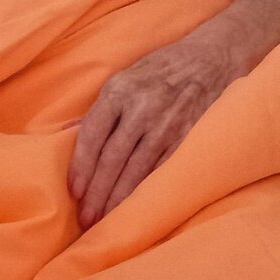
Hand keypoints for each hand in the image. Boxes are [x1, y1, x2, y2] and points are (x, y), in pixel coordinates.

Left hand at [67, 35, 240, 229]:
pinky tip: (138, 208)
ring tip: (106, 221)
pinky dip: (149, 192)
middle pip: (112, 158)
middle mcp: (140, 108)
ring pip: (137, 170)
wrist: (210, 58)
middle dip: (97, 192)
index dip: (80, 166)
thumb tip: (70, 136)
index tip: (73, 190)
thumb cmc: (159, 70)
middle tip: (86, 220)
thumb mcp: (123, 78)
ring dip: (119, 199)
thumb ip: (100, 109)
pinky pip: (163, 170)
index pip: (91, 135)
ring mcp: (166, 124)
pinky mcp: (187, 136)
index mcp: (118, 91)